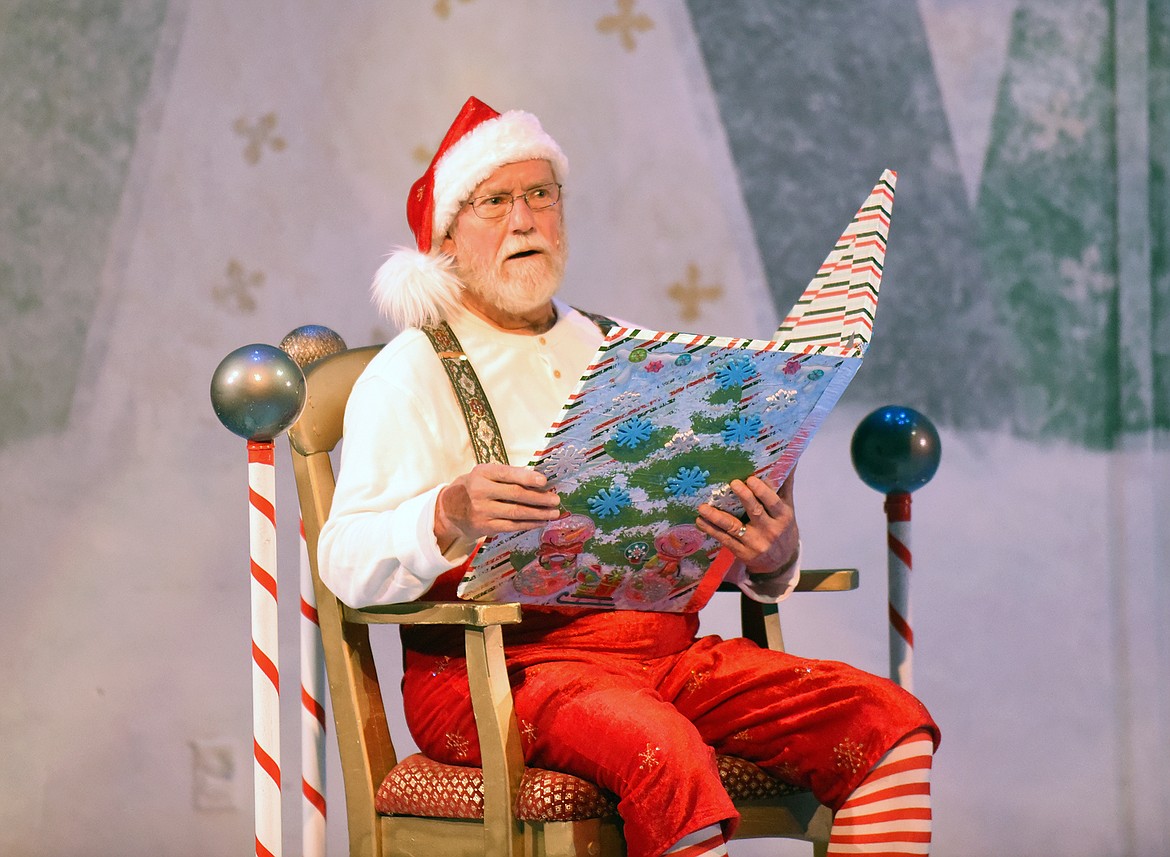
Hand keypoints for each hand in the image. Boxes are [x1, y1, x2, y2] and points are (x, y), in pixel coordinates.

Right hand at [435, 463, 561, 549]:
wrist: (449, 509)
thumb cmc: (474, 487)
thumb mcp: (485, 475)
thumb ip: (507, 476)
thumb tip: (538, 479)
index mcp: (482, 473)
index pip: (507, 474)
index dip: (527, 477)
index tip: (544, 481)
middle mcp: (480, 491)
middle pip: (515, 494)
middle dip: (539, 498)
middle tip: (555, 499)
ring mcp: (482, 510)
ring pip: (516, 512)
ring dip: (538, 513)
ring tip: (553, 513)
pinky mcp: (485, 526)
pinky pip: (511, 526)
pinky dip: (529, 524)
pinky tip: (540, 522)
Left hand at [695, 472, 798, 577]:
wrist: (781, 562)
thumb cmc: (783, 528)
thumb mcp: (788, 508)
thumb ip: (785, 485)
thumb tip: (789, 458)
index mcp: (783, 517)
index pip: (773, 503)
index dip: (762, 492)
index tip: (751, 479)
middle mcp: (770, 531)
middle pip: (755, 513)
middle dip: (744, 498)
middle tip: (732, 483)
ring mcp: (755, 543)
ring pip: (733, 527)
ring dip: (716, 517)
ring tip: (703, 507)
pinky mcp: (742, 552)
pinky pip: (724, 539)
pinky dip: (711, 529)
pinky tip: (700, 521)